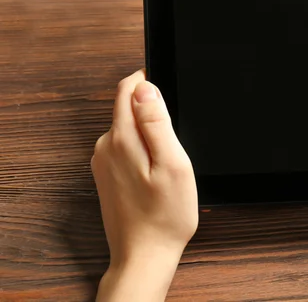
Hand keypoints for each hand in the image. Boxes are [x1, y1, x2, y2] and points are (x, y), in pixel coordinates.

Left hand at [92, 70, 197, 300]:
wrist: (144, 254)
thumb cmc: (165, 214)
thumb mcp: (173, 163)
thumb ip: (156, 122)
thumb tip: (145, 87)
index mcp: (122, 138)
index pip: (127, 89)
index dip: (149, 81)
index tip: (169, 94)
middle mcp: (105, 146)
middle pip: (127, 107)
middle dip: (152, 110)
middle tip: (176, 138)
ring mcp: (103, 162)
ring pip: (127, 127)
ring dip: (148, 132)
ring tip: (168, 160)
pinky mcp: (106, 175)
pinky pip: (124, 146)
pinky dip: (142, 149)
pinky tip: (156, 173)